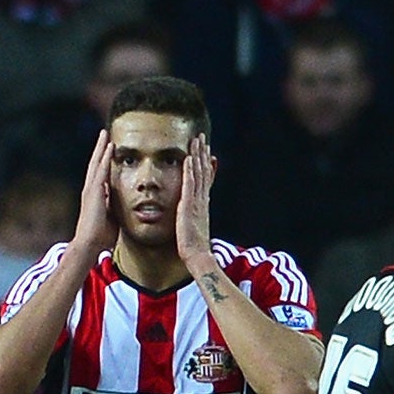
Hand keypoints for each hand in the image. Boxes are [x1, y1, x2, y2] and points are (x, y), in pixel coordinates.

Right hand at [71, 130, 118, 257]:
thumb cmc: (101, 236)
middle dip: (100, 149)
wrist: (90, 243)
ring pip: (96, 163)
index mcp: (95, 196)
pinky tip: (110, 146)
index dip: (104, 161)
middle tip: (104, 134)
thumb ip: (116, 210)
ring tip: (105, 134)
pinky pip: (101, 170)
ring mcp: (91, 189)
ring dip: (101, 148)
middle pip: (95, 164)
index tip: (109, 150)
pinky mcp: (94, 191)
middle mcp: (91, 190)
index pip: (100, 174)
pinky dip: (105, 157)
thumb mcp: (112, 219)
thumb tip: (125, 208)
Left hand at [176, 136, 216, 269]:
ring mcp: (197, 201)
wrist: (197, 255)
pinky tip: (188, 158)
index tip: (205, 150)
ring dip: (197, 156)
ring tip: (196, 141)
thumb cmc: (193, 246)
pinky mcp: (189, 206)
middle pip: (203, 171)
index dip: (205, 163)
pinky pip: (189, 184)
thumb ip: (193, 216)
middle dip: (202, 153)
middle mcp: (201, 199)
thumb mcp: (194, 227)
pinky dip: (190, 170)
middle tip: (201, 137)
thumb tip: (192, 213)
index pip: (204, 178)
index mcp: (202, 203)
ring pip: (198, 173)